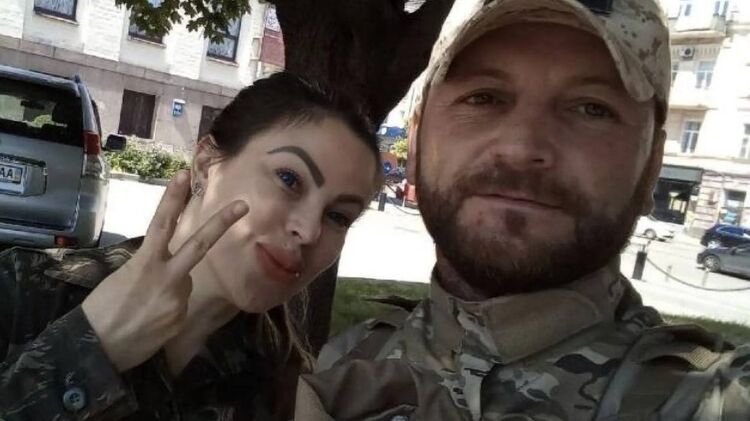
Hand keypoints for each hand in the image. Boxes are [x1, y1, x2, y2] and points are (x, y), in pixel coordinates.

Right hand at [81, 171, 248, 371]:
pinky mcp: (181, 318)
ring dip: (172, 288)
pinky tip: (150, 322)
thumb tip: (170, 268)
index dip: (173, 198)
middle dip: (222, 223)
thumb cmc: (101, 310)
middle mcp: (166, 277)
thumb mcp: (123, 277)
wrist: (96, 349)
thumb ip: (151, 266)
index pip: (161, 223)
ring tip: (145, 306)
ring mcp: (177, 298)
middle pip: (199, 244)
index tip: (183, 175)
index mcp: (145, 262)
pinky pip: (179, 305)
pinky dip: (169, 308)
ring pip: (185, 282)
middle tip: (243, 205)